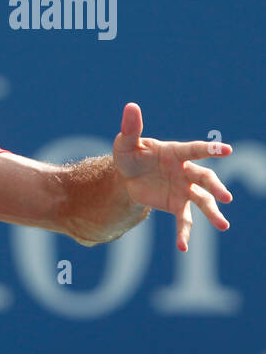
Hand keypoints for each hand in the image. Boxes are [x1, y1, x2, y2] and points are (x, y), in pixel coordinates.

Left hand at [112, 102, 232, 251]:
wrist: (126, 177)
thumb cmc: (130, 155)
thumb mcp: (126, 143)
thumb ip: (131, 128)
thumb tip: (130, 106)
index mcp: (176, 153)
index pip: (195, 150)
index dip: (210, 149)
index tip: (227, 150)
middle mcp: (186, 171)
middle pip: (205, 178)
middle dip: (216, 187)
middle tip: (226, 197)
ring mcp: (184, 189)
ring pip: (202, 201)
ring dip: (212, 213)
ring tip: (223, 226)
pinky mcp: (176, 205)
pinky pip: (184, 220)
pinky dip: (184, 233)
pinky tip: (182, 248)